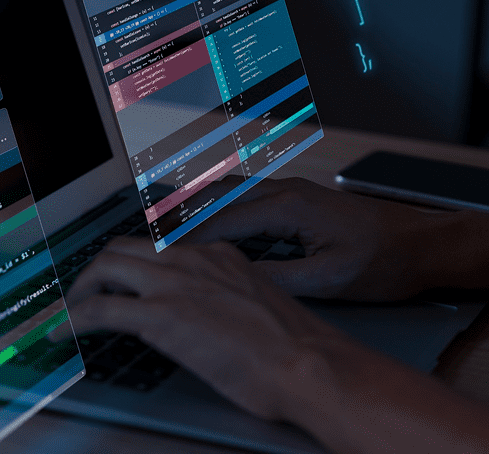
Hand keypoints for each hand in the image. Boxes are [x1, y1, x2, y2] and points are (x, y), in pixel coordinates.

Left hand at [56, 236, 348, 419]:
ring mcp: (176, 283)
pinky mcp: (161, 314)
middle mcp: (195, 258)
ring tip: (72, 309)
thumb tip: (206, 314)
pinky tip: (64, 334)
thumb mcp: (255, 304)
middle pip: (126, 246)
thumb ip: (226, 297)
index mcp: (220, 254)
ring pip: (107, 266)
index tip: (123, 278)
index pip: (163, 247)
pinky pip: (100, 310)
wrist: (306, 361)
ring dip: (82, 288)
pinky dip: (72, 319)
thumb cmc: (292, 344)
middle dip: (99, 268)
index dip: (136, 263)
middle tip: (88, 291)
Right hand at [185, 176, 471, 300]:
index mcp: (289, 207)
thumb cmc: (383, 261)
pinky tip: (221, 223)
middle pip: (223, 195)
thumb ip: (278, 277)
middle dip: (187, 214)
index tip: (159, 253)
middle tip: (154, 234)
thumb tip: (236, 278)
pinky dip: (228, 207)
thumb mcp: (328, 281)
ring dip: (206, 206)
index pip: (223, 221)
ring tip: (176, 227)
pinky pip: (254, 196)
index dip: (189, 239)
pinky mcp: (305, 198)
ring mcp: (297, 190)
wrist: (423, 243)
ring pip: (237, 192)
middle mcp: (288, 190)